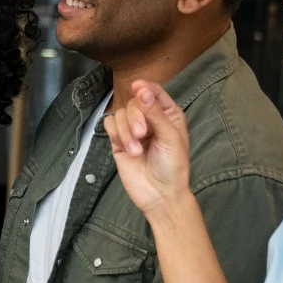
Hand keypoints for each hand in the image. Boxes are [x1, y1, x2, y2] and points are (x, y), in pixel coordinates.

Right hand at [103, 80, 192, 218]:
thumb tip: (142, 90)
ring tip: (136, 151)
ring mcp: (132, 130)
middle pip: (133, 102)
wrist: (159, 194)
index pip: (154, 92)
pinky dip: (116, 135)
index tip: (137, 88)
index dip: (145, 88)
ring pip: (120, 114)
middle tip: (142, 134)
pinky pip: (110, 126)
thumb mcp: (169, 137)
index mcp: (167, 114)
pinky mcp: (118, 141)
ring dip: (126, 132)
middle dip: (135, 117)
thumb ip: (155, 112)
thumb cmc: (173, 166)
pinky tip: (126, 149)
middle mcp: (149, 119)